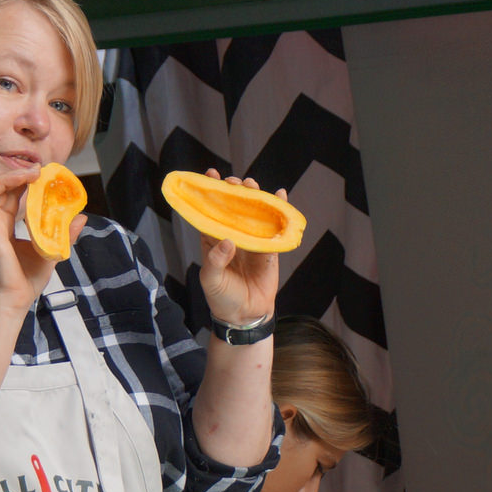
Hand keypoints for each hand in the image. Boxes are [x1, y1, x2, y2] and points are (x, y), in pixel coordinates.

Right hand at [0, 169, 83, 316]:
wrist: (13, 300)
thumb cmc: (27, 281)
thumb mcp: (52, 250)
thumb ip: (64, 233)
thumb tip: (81, 217)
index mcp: (6, 229)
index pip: (13, 198)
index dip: (25, 184)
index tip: (44, 176)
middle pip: (3, 190)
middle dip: (20, 175)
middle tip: (40, 170)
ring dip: (11, 176)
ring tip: (32, 172)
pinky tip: (19, 180)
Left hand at [195, 171, 282, 325]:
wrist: (245, 316)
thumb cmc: (222, 298)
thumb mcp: (211, 280)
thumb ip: (215, 260)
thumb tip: (227, 241)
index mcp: (213, 239)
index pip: (211, 211)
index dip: (210, 192)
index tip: (211, 174)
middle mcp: (233, 236)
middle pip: (234, 207)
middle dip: (234, 191)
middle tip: (235, 183)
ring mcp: (252, 240)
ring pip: (254, 213)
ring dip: (254, 197)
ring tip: (253, 186)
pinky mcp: (269, 249)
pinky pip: (275, 227)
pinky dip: (279, 210)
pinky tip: (281, 195)